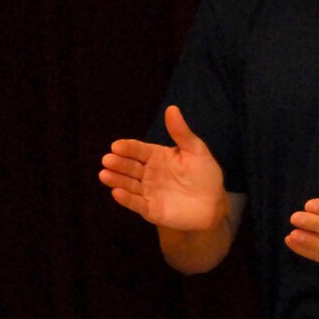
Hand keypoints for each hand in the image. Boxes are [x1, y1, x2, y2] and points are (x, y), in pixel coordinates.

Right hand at [99, 105, 228, 231]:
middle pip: (129, 167)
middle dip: (118, 163)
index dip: (127, 148)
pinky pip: (136, 203)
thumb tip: (172, 108)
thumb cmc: (204, 175)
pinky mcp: (150, 209)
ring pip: (128, 184)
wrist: (214, 205)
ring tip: (104, 175)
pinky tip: (117, 193)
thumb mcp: (196, 151)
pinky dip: (126, 199)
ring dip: (116, 179)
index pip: (138, 150)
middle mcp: (148, 173)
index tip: (117, 146)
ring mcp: (147, 192)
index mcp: (156, 157)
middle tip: (107, 160)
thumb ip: (181, 132)